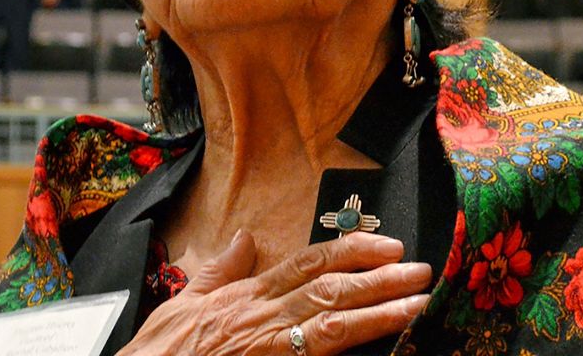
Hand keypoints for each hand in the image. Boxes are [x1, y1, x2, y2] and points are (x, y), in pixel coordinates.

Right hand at [119, 232, 430, 355]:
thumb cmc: (160, 352)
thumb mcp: (185, 304)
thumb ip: (221, 271)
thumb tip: (245, 238)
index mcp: (247, 295)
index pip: (309, 262)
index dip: (353, 250)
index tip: (389, 244)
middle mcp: (262, 317)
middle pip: (332, 289)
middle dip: (381, 278)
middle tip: (421, 269)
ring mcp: (269, 348)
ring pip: (334, 324)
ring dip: (381, 313)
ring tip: (419, 302)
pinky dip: (352, 349)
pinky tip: (385, 347)